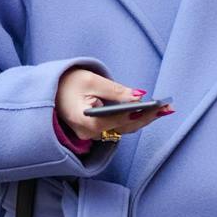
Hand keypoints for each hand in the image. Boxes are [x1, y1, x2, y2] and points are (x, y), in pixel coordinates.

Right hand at [55, 67, 173, 142]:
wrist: (48, 92)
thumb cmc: (67, 84)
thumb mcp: (91, 81)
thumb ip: (116, 91)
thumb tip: (139, 97)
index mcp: (86, 122)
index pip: (117, 120)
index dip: (138, 113)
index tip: (156, 105)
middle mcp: (90, 134)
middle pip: (124, 127)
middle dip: (147, 116)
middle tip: (167, 107)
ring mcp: (94, 135)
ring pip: (123, 128)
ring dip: (143, 118)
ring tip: (164, 108)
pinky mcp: (97, 131)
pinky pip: (119, 126)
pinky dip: (133, 118)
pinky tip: (149, 110)